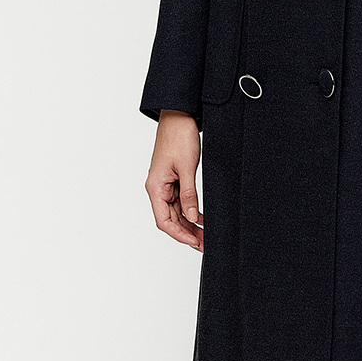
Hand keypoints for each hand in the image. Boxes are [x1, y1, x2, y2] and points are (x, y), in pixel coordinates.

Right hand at [146, 111, 202, 250]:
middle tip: (205, 244)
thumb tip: (191, 217)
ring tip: (205, 235)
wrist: (178, 116)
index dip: (179, 235)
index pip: (164, 221)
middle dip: (187, 233)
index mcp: (155, 187)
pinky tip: (202, 219)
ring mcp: (165, 185)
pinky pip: (180, 202)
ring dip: (189, 224)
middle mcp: (157, 189)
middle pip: (170, 220)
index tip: (195, 242)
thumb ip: (189, 194)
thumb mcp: (187, 168)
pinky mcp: (173, 180)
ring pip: (176, 213)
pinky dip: (190, 211)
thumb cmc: (178, 137)